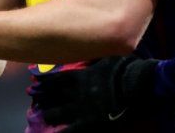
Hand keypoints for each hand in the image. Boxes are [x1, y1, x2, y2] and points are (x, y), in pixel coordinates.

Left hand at [31, 55, 159, 131]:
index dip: (45, 82)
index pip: (57, 79)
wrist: (140, 85)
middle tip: (34, 99)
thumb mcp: (109, 57)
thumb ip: (96, 59)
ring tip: (43, 115)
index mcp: (82, 76)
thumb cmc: (128, 70)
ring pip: (57, 114)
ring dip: (49, 114)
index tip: (35, 83)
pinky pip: (70, 132)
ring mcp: (82, 109)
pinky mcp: (90, 124)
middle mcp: (77, 92)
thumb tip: (91, 51)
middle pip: (53, 96)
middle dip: (43, 98)